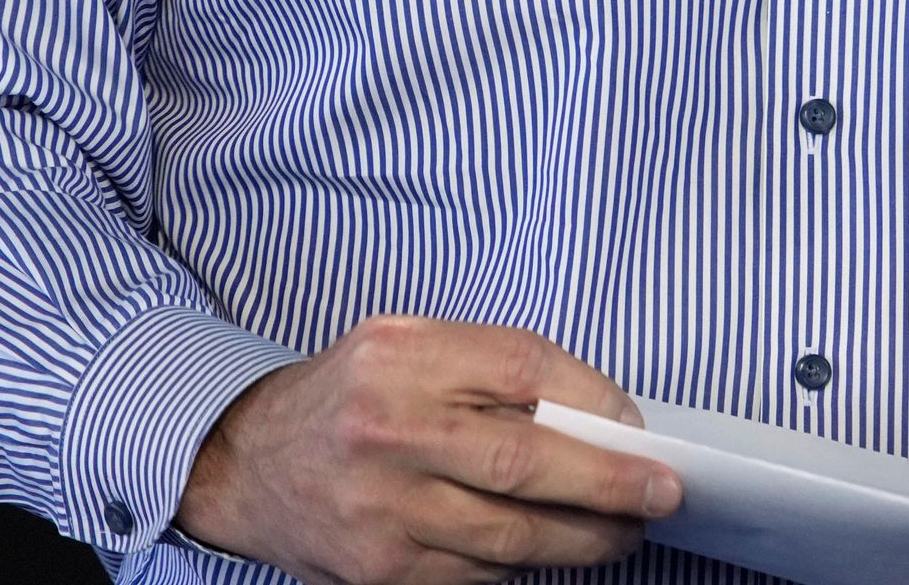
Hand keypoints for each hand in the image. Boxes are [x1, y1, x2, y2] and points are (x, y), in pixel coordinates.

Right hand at [175, 316, 677, 584]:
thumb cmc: (350, 398)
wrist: (247, 463)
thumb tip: (599, 413)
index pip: (526, 368)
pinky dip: (526, 567)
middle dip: (608, 483)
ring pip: (508, 535)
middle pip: (524, 461)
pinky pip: (476, 575)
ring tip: (625, 531)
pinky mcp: (378, 571)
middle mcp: (386, 431)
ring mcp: (380, 509)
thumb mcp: (413, 346)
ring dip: (582, 538)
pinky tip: (556, 552)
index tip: (638, 426)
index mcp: (402, 357)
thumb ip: (496, 368)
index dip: (597, 399)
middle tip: (662, 493)